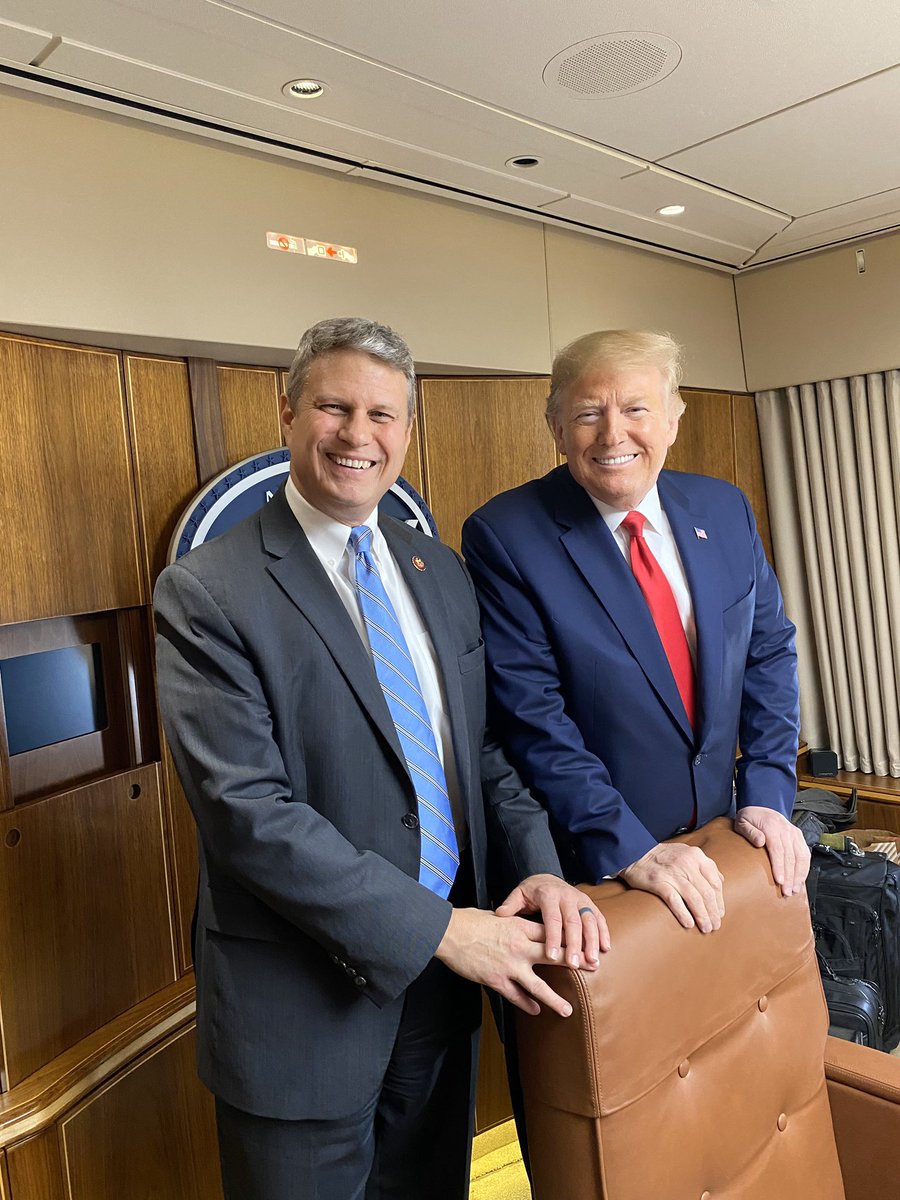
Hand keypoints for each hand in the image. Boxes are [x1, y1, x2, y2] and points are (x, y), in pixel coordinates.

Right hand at [435, 907, 575, 1016]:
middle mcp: (519, 947)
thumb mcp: (496, 916)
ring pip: (538, 986)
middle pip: (554, 955)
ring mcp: (509, 966)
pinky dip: (527, 1005)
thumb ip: (513, 922)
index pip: (552, 933)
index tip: (585, 943)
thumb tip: (523, 924)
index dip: (570, 939)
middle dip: (575, 962)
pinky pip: (516, 996)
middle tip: (592, 968)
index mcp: (519, 927)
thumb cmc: (470, 921)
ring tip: (568, 1010)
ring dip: (555, 1000)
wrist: (449, 933)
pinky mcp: (496, 980)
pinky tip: (535, 1011)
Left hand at [494, 873, 609, 969]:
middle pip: (573, 921)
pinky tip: (606, 949)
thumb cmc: (532, 892)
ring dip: (593, 941)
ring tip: (593, 961)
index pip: (551, 918)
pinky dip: (604, 933)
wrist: (548, 878)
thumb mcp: (519, 894)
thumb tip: (500, 914)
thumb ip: (511, 904)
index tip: (550, 956)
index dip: (552, 937)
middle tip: (574, 964)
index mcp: (548, 894)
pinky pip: (600, 918)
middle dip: (575, 944)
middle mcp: (567, 896)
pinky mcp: (590, 905)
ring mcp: (581, 900)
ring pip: (589, 921)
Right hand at [619, 842, 724, 931]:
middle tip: (715, 926)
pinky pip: (675, 901)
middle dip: (713, 912)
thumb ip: (704, 864)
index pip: (715, 882)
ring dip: (702, 916)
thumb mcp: (687, 852)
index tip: (720, 914)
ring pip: (694, 899)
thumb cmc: (663, 855)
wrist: (636, 851)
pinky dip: (684, 914)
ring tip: (706, 928)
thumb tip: (719, 882)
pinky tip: (689, 924)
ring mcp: (673, 873)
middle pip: (706, 893)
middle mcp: (687, 863)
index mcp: (697, 856)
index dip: (720, 901)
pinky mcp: (659, 882)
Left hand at [735, 806, 810, 896]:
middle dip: (790, 876)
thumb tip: (760, 842)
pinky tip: (800, 880)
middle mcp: (786, 830)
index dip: (779, 867)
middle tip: (786, 892)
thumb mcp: (742, 822)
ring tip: (794, 890)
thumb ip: (749, 832)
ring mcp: (794, 833)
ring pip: (801, 857)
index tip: (779, 881)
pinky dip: (804, 869)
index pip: (778, 849)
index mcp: (772, 826)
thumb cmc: (750, 818)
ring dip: (799, 875)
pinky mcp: (799, 837)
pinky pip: (805, 854)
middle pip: (791, 856)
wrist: (761, 807)